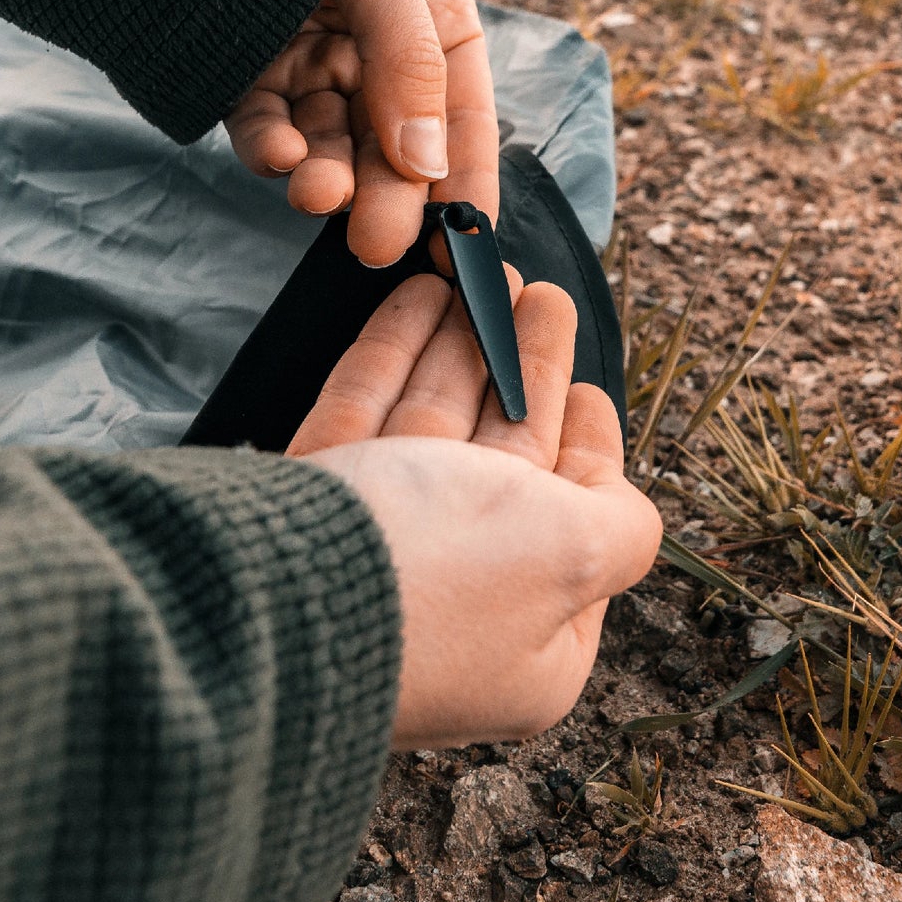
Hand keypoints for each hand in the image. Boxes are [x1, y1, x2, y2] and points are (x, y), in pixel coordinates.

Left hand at [224, 0, 498, 268]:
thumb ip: (409, 57)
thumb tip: (429, 163)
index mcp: (434, 20)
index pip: (461, 112)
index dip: (467, 176)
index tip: (467, 239)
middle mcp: (378, 54)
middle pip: (393, 144)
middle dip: (387, 193)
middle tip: (378, 242)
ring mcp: (313, 67)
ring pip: (331, 144)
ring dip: (328, 176)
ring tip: (316, 195)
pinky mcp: (250, 77)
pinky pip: (267, 127)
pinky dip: (272, 148)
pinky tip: (279, 156)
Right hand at [291, 273, 661, 747]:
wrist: (278, 594)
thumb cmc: (444, 577)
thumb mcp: (574, 555)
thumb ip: (620, 526)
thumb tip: (623, 509)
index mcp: (527, 627)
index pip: (571, 524)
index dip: (586, 448)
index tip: (589, 391)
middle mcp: (455, 589)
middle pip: (502, 456)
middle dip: (525, 371)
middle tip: (540, 297)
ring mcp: (380, 542)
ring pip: (434, 422)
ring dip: (465, 343)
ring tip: (490, 273)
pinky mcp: (318, 498)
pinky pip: (367, 409)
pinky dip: (396, 349)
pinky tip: (422, 296)